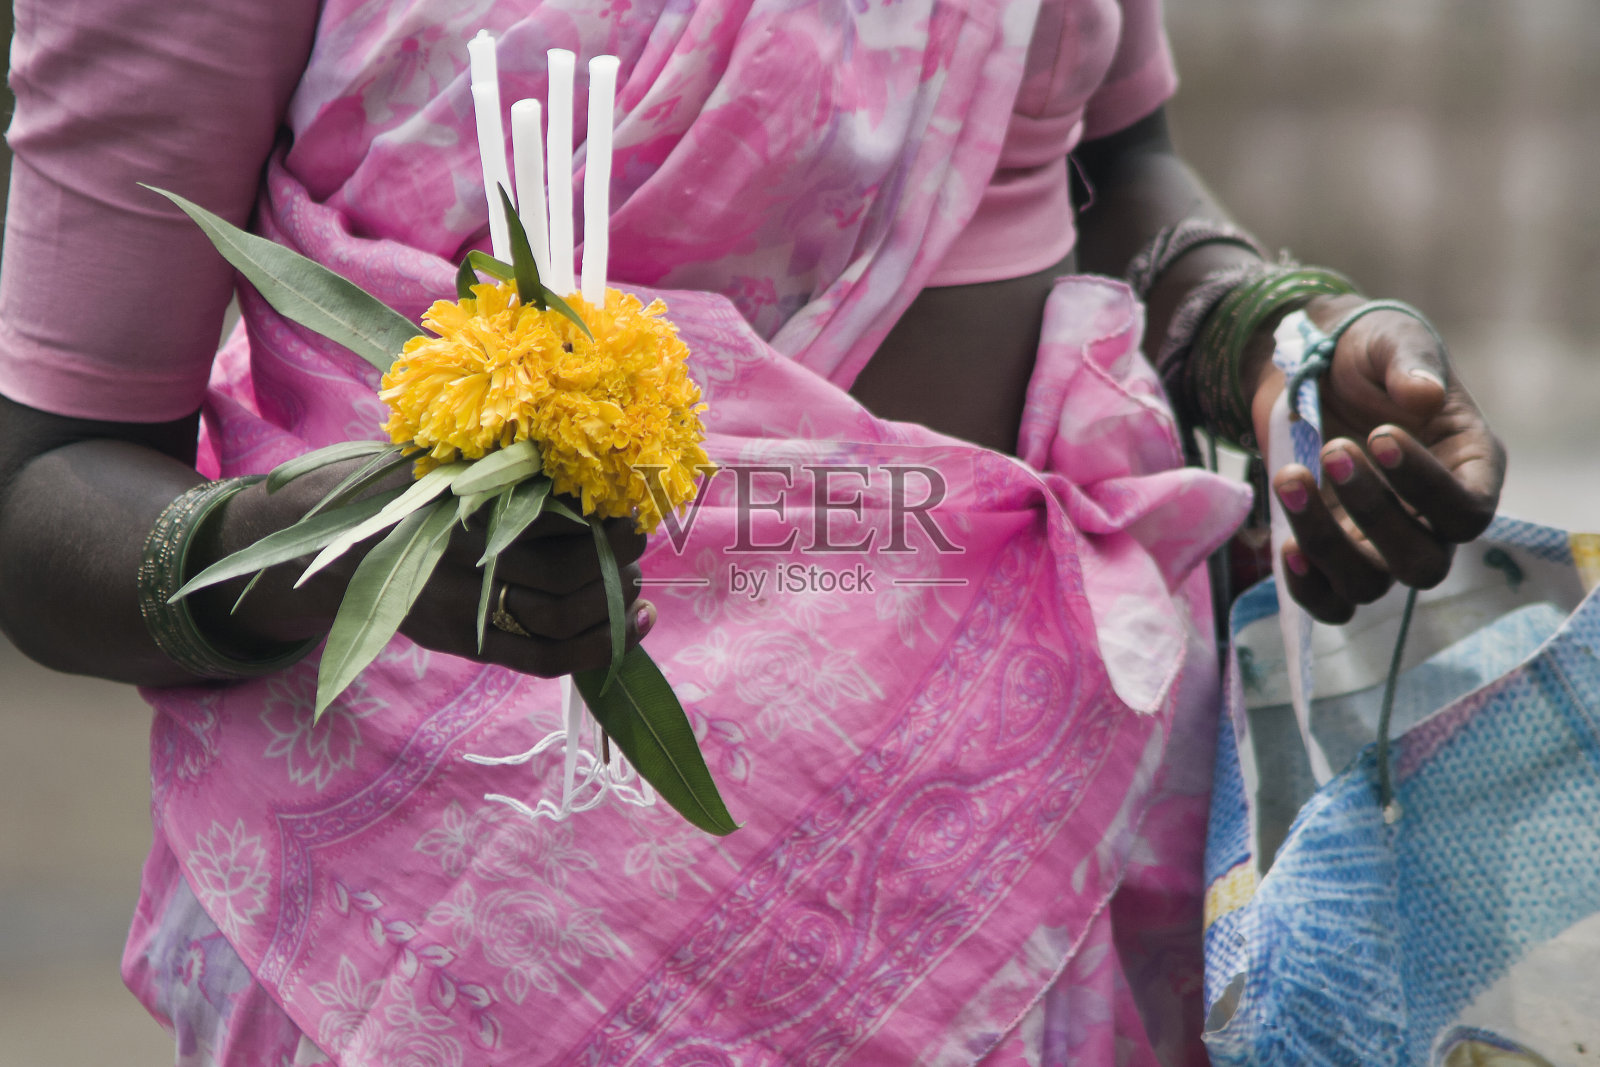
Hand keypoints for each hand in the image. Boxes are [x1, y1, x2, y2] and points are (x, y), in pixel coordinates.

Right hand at [195, 470, 651, 677]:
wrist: (327, 553)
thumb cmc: (396, 489)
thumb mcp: (438, 458)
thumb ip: (500, 455)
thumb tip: (587, 444)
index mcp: (449, 519)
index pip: (547, 532)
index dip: (600, 525)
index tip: (626, 505)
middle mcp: (455, 576)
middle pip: (562, 580)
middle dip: (615, 560)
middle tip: (634, 537)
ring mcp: (464, 620)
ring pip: (562, 623)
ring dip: (614, 600)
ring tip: (632, 575)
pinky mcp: (473, 647)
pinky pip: (547, 661)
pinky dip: (601, 648)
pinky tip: (636, 625)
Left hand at [1249, 294, 1505, 622]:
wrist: (1309, 368)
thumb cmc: (1366, 354)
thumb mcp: (1389, 340)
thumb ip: (1408, 362)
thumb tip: (1424, 394)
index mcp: (1468, 468)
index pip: (1467, 511)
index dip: (1425, 486)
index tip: (1379, 435)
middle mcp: (1430, 518)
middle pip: (1422, 564)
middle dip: (1373, 513)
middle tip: (1332, 448)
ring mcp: (1380, 544)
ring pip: (1370, 584)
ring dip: (1324, 541)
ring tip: (1289, 474)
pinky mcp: (1332, 554)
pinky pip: (1330, 603)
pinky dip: (1307, 588)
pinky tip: (1282, 544)